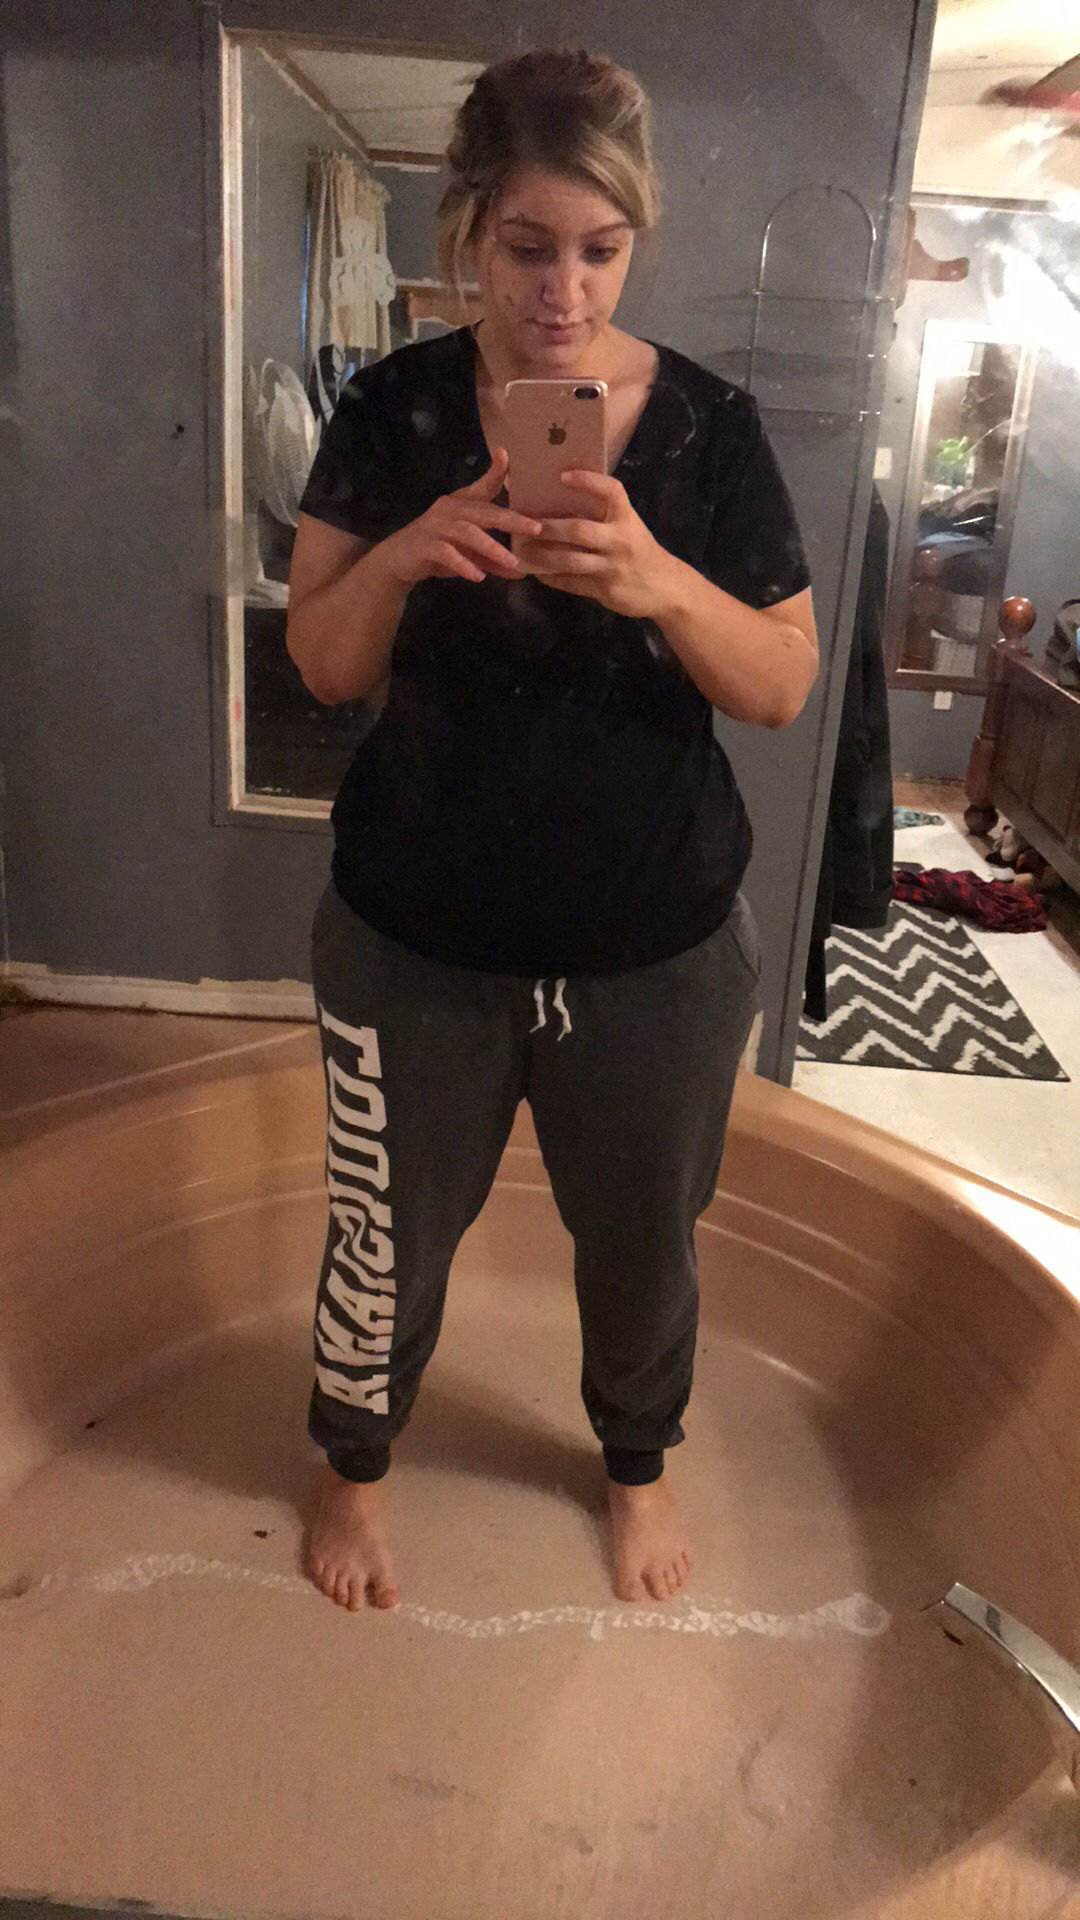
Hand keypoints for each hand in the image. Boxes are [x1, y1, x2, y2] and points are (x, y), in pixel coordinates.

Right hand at [377, 448, 542, 587]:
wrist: (398, 559)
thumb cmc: (438, 549)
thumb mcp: (467, 552)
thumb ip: (492, 558)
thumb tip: (522, 570)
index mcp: (461, 504)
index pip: (482, 486)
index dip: (495, 472)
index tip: (505, 455)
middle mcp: (449, 509)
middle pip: (484, 512)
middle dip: (511, 520)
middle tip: (536, 529)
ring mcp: (435, 526)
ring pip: (467, 532)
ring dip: (491, 547)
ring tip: (511, 561)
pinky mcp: (424, 545)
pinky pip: (447, 553)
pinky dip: (463, 564)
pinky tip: (478, 576)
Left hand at [517, 470, 681, 618]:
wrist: (666, 588)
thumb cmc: (640, 551)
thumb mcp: (630, 527)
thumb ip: (604, 516)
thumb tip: (563, 498)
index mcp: (627, 519)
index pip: (611, 492)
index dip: (588, 481)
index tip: (563, 476)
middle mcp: (621, 540)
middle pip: (579, 530)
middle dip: (549, 527)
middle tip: (526, 524)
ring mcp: (612, 568)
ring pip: (571, 561)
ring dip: (543, 555)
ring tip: (523, 550)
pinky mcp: (605, 590)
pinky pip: (572, 583)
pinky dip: (552, 577)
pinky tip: (536, 571)